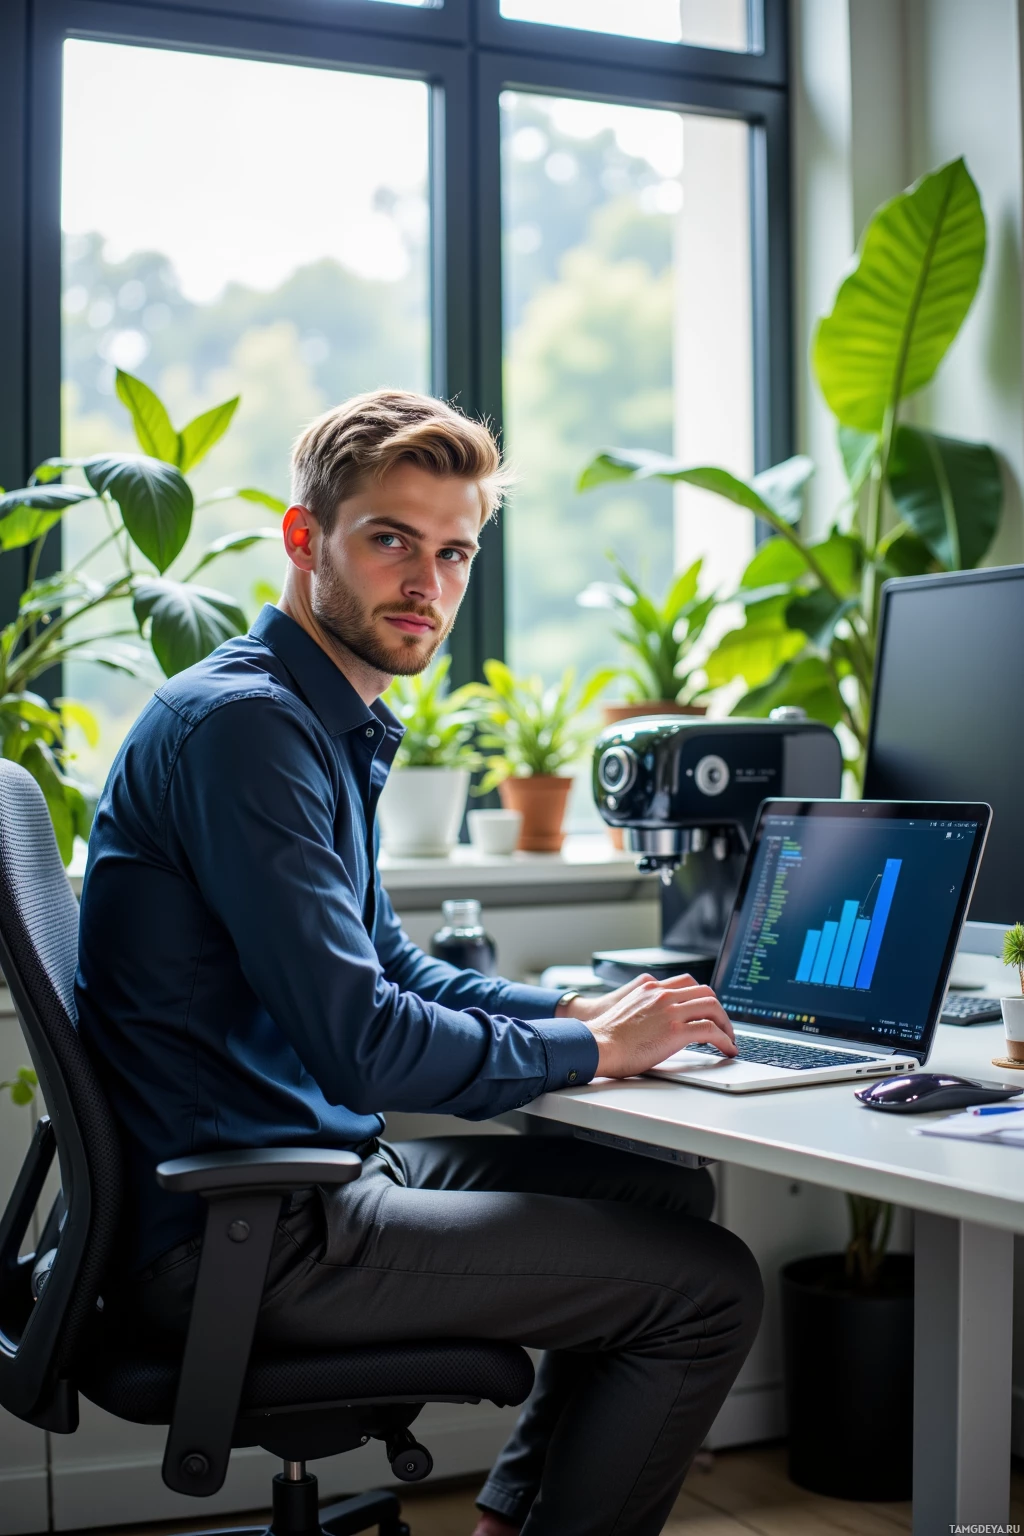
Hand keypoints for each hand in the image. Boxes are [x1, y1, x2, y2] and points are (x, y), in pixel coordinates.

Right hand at [563, 972, 736, 1078]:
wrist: (596, 1045)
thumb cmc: (606, 1036)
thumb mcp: (626, 1010)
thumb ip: (645, 1008)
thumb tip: (656, 1023)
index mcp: (650, 987)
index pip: (687, 982)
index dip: (702, 997)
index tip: (707, 1010)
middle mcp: (662, 994)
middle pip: (705, 992)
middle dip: (718, 1009)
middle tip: (722, 1026)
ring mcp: (670, 1010)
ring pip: (713, 1007)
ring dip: (726, 1024)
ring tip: (728, 1039)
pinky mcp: (676, 1030)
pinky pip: (711, 1030)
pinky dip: (725, 1039)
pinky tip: (727, 1049)